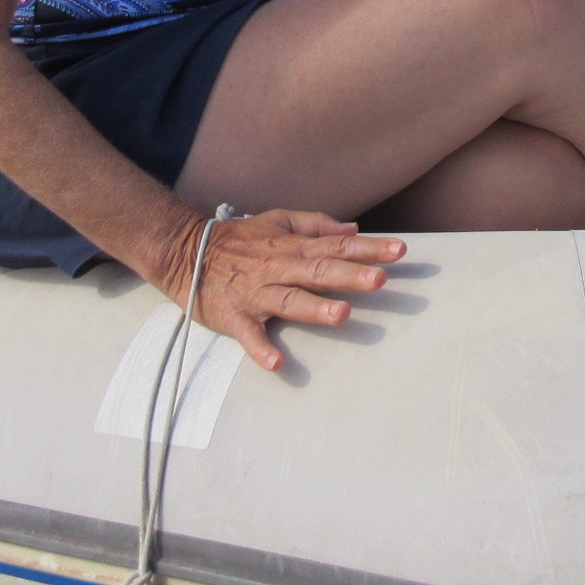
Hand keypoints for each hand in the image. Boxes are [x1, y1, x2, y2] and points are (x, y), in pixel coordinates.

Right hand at [164, 209, 405, 371]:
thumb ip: (316, 225)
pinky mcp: (234, 317)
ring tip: (342, 314)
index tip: (400, 251)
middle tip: (381, 280)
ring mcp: (256, 294)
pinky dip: (261, 349)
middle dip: (350, 276)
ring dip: (314, 308)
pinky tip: (278, 363)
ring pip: (289, 300)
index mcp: (292, 247)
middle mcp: (278, 268)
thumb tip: (354, 229)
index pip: (337, 246)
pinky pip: (249, 335)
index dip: (368, 248)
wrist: (185, 253)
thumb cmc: (239, 239)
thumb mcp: (278, 221)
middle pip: (318, 272)